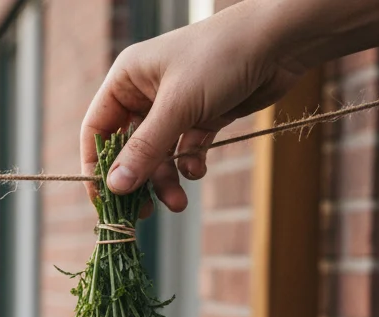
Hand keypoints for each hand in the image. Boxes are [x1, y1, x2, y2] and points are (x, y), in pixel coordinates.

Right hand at [80, 1, 306, 212]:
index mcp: (127, 79)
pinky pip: (186, 149)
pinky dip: (190, 163)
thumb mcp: (178, 106)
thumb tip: (114, 187)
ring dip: (167, 179)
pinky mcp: (204, 115)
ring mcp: (176, 105)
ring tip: (179, 202)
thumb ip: (144, 149)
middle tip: (144, 212)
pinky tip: (199, 168)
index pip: (97, 129)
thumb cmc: (220, 58)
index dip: (97, 166)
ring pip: (159, 154)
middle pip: (129, 148)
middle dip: (139, 179)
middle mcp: (146, 92)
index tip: (104, 199)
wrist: (281, 41)